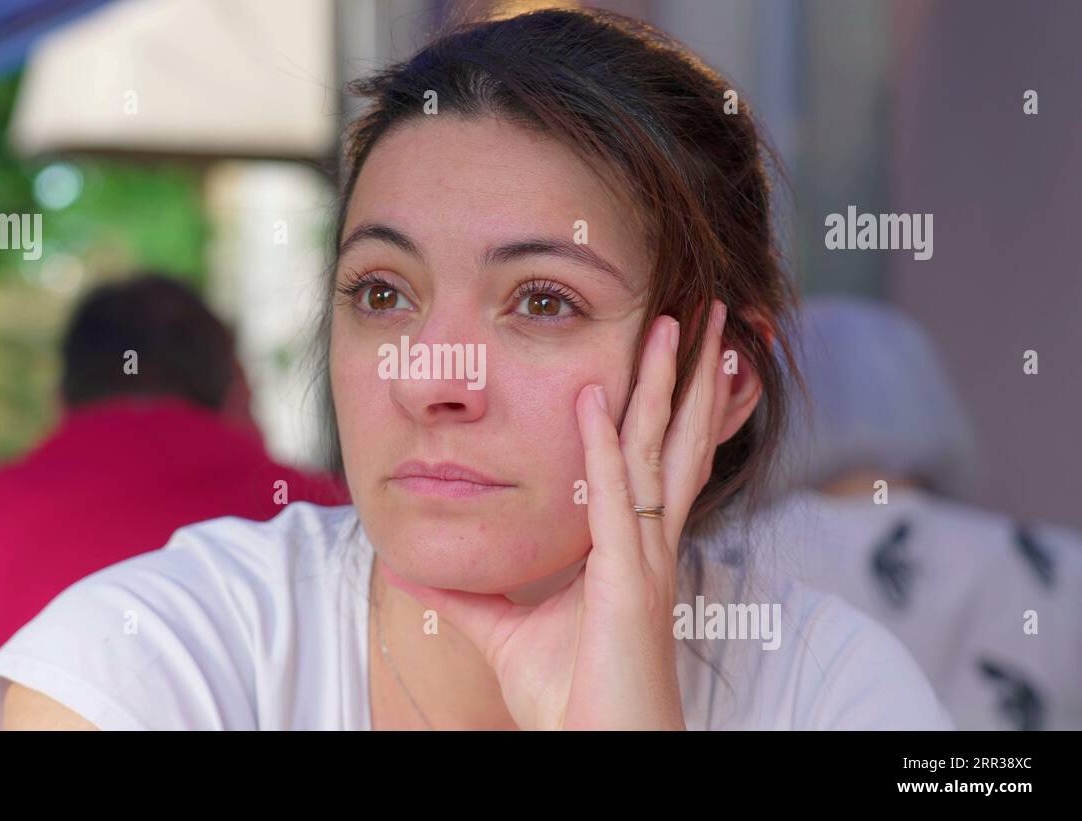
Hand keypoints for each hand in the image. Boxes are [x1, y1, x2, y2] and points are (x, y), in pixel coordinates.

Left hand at [380, 299, 731, 728]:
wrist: (598, 754)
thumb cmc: (570, 703)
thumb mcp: (503, 634)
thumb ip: (465, 599)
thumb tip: (410, 571)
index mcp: (631, 550)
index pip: (649, 460)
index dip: (663, 405)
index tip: (669, 352)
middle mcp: (650, 544)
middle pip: (672, 440)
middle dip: (688, 374)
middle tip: (703, 311)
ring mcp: (647, 560)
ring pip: (659, 453)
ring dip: (668, 385)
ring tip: (681, 323)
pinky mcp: (630, 584)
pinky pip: (614, 500)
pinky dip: (600, 446)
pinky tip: (593, 398)